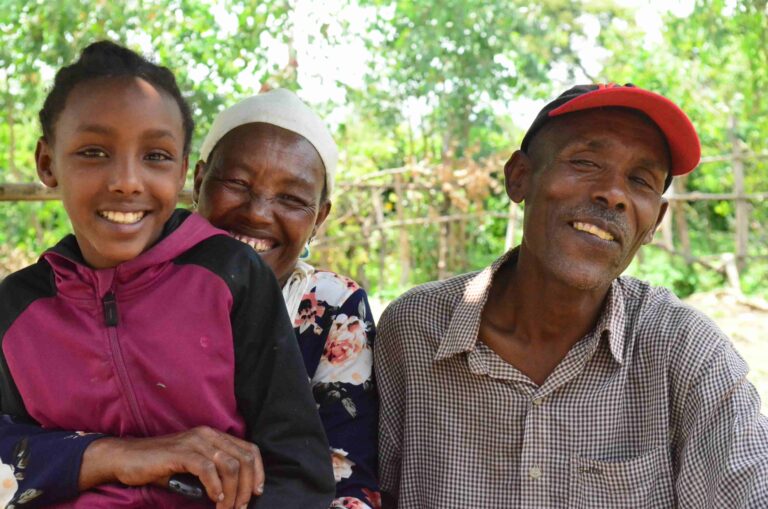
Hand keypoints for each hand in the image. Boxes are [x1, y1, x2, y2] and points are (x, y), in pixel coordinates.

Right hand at [79, 426, 263, 508]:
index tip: (257, 492)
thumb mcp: (192, 466)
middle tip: (241, 507)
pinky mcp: (181, 453)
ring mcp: (195, 442)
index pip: (249, 450)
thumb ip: (213, 472)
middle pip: (244, 459)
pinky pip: (207, 469)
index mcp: (214, 436)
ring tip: (226, 508)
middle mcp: (208, 435)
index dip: (258, 471)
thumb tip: (232, 492)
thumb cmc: (159, 466)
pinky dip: (215, 486)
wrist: (126, 458)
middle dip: (247, 487)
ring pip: (230, 465)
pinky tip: (215, 499)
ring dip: (233, 492)